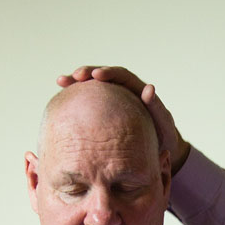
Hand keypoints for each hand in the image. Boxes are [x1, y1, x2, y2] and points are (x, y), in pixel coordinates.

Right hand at [56, 65, 189, 170]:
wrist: (158, 150)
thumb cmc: (163, 137)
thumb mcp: (163, 123)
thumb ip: (157, 107)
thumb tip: (149, 88)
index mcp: (136, 89)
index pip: (121, 75)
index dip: (108, 73)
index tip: (97, 75)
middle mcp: (122, 91)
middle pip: (102, 76)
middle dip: (87, 73)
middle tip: (74, 76)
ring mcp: (111, 101)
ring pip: (92, 88)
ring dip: (76, 83)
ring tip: (61, 81)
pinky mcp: (102, 113)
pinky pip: (88, 103)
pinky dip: (76, 100)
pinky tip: (61, 102)